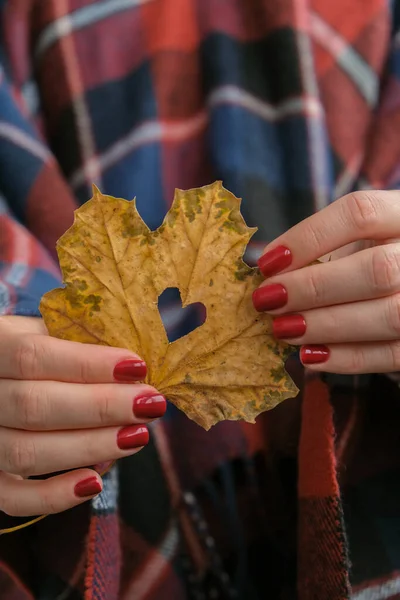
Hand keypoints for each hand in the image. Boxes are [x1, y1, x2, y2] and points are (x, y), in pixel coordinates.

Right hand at [0, 316, 165, 516]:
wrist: (1, 379)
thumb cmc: (36, 352)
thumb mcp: (48, 332)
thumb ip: (82, 343)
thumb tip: (138, 367)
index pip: (33, 356)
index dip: (87, 364)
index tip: (138, 367)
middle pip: (34, 406)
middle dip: (101, 407)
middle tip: (150, 404)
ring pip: (27, 452)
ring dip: (90, 447)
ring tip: (138, 435)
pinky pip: (13, 498)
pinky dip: (54, 496)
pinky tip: (94, 482)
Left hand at [253, 190, 399, 373]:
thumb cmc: (374, 255)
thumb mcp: (356, 240)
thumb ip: (321, 250)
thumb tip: (268, 272)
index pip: (360, 214)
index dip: (308, 238)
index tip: (267, 263)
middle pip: (377, 269)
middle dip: (313, 288)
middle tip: (267, 300)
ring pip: (388, 315)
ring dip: (325, 325)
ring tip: (282, 329)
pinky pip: (392, 354)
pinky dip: (346, 358)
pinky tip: (309, 355)